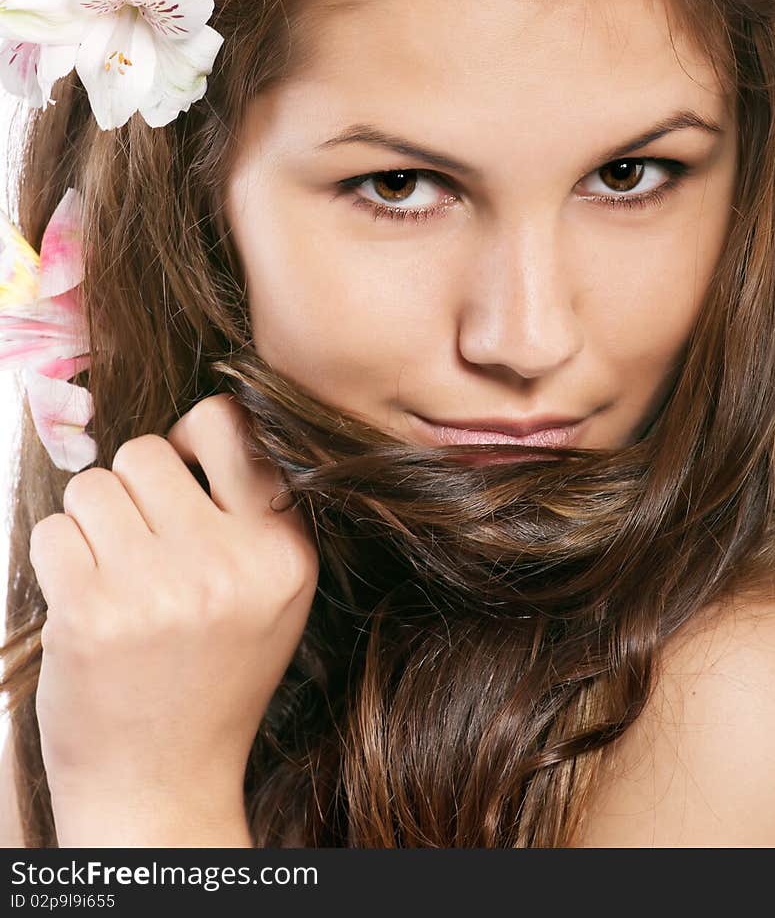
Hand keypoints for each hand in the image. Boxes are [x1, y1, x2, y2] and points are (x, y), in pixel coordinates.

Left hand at [28, 394, 318, 825]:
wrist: (163, 787)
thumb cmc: (211, 678)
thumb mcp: (269, 593)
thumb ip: (247, 512)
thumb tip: (185, 427)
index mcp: (283, 552)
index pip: (226, 425)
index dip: (188, 440)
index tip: (177, 483)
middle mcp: (229, 565)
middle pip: (144, 452)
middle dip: (130, 490)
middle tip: (139, 548)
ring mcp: (160, 589)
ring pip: (92, 486)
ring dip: (90, 524)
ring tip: (113, 579)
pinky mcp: (91, 614)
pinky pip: (52, 532)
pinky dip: (56, 560)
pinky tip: (83, 603)